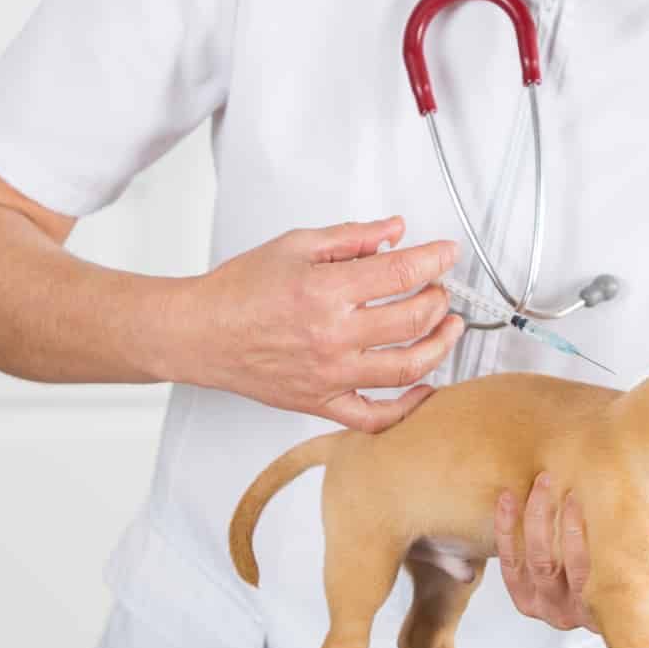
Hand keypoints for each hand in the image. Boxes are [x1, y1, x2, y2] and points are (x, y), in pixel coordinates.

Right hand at [173, 216, 464, 431]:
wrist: (198, 333)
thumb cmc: (239, 290)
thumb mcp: (295, 245)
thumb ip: (351, 237)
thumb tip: (396, 230)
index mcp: (324, 290)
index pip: (400, 273)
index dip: (435, 259)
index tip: (447, 253)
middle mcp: (331, 336)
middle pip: (412, 320)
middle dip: (439, 300)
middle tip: (442, 289)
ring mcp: (328, 375)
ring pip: (406, 369)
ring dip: (440, 346)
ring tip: (449, 328)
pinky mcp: (320, 402)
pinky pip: (374, 417)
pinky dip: (409, 408)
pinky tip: (426, 388)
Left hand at [494, 473, 648, 631]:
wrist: (595, 568)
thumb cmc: (635, 558)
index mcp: (634, 612)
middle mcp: (592, 616)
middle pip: (585, 573)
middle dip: (580, 528)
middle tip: (579, 492)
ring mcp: (554, 610)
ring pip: (542, 563)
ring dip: (540, 519)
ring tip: (546, 481)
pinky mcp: (526, 600)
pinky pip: (511, 565)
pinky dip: (508, 529)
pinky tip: (510, 497)